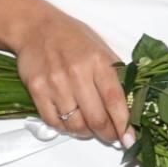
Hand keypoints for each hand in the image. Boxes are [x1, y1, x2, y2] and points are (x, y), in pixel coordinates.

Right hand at [13, 10, 131, 146]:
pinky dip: (65, 128)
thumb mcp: (100, 47)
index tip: (129, 139)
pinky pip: (54, 121)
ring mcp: (55, 83)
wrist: (37, 27)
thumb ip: (114, 73)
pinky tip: (72, 123)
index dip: (123, 122)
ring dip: (86, 133)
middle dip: (107, 134)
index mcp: (98, 61)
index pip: (114, 99)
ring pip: (75, 124)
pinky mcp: (37, 90)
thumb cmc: (73, 37)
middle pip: (96, 117)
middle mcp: (77, 72)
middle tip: (111, 137)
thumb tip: (130, 101)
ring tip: (91, 129)